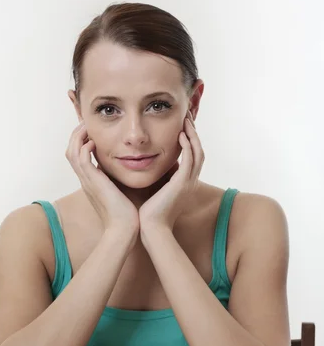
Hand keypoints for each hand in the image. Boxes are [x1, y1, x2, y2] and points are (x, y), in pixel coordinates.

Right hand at [66, 121, 139, 238]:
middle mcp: (86, 180)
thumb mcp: (122, 192)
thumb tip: (135, 167)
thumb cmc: (127, 214)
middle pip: (70, 150)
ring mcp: (87, 181)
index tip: (93, 130)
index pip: (79, 156)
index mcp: (92, 181)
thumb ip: (122, 179)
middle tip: (87, 123)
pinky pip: (81, 160)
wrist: (124, 229)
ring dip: (78, 136)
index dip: (82, 141)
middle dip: (76, 134)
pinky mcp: (93, 182)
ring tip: (88, 126)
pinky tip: (93, 142)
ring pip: (72, 152)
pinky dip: (84, 147)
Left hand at [139, 110, 204, 232]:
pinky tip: (181, 135)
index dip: (189, 140)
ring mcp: (188, 182)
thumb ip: (156, 178)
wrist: (151, 229)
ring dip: (192, 135)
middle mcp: (190, 181)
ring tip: (186, 120)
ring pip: (197, 152)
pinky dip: (187, 146)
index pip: (192, 156)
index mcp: (184, 183)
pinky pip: (190, 160)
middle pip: (198, 150)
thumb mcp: (155, 191)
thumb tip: (146, 165)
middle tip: (187, 116)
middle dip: (193, 133)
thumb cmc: (148, 214)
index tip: (181, 126)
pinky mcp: (182, 184)